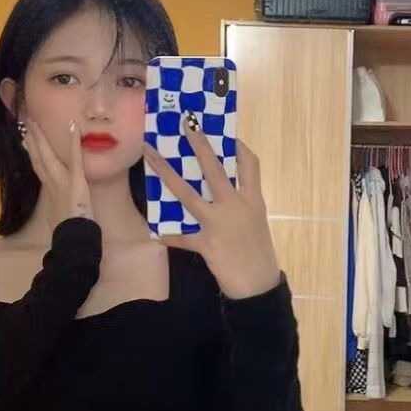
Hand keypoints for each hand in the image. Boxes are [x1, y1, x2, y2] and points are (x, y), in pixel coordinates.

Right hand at [20, 118, 94, 239]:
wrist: (71, 238)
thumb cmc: (67, 231)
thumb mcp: (57, 215)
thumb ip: (56, 205)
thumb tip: (56, 200)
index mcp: (49, 189)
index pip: (37, 166)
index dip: (31, 151)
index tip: (25, 138)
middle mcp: (52, 181)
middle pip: (38, 157)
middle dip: (32, 138)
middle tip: (25, 121)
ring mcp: (62, 180)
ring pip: (49, 155)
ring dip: (42, 137)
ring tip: (35, 121)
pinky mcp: (76, 181)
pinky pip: (75, 158)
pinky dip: (74, 142)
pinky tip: (73, 127)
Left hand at [141, 126, 281, 299]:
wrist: (259, 285)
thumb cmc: (260, 253)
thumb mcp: (256, 222)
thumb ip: (240, 204)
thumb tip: (221, 190)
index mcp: (252, 199)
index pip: (249, 164)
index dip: (238, 146)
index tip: (226, 132)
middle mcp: (236, 206)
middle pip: (215, 169)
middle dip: (199, 144)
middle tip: (186, 124)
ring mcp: (219, 224)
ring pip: (188, 194)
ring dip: (166, 173)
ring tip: (150, 155)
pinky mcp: (207, 243)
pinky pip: (182, 237)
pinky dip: (169, 235)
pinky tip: (156, 233)